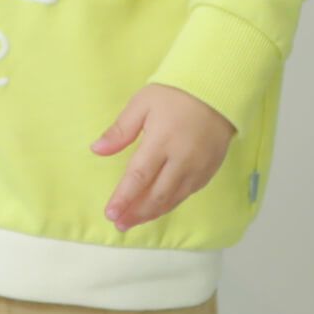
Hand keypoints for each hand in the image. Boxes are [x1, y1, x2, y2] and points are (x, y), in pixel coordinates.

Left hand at [90, 83, 236, 232]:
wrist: (217, 90)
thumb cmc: (174, 94)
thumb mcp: (141, 104)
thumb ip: (119, 131)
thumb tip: (96, 150)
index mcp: (161, 142)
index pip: (138, 178)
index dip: (123, 198)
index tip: (110, 213)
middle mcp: (182, 159)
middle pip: (156, 195)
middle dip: (136, 212)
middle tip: (119, 224)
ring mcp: (198, 167)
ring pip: (173, 199)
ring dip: (152, 213)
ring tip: (133, 221)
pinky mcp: (209, 170)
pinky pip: (187, 194)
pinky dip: (170, 204)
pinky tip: (157, 208)